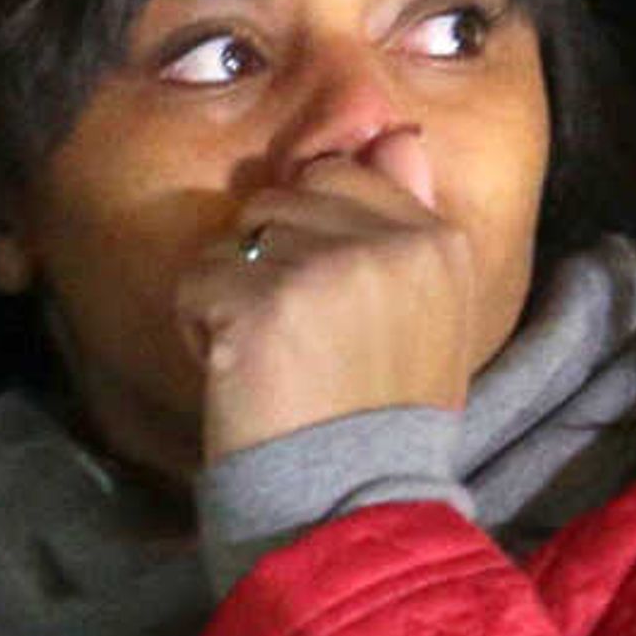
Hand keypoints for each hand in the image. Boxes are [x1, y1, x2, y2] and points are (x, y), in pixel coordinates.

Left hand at [176, 130, 482, 463]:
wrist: (352, 501)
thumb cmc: (380, 413)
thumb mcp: (429, 311)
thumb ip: (409, 217)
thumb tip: (394, 135)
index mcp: (439, 239)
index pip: (344, 174)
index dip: (314, 235)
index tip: (331, 309)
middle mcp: (391, 241)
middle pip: (283, 198)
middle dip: (270, 261)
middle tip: (298, 338)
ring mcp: (327, 267)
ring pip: (235, 237)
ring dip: (233, 295)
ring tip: (272, 357)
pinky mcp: (264, 300)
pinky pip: (197, 281)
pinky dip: (201, 329)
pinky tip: (241, 374)